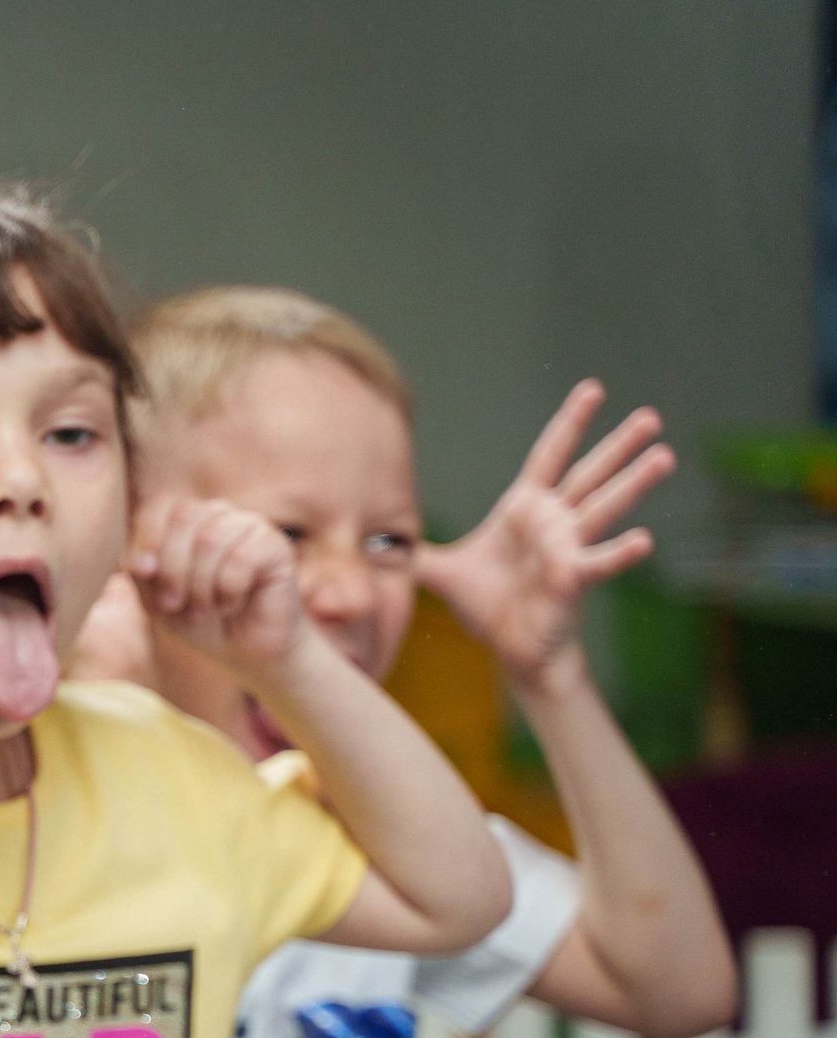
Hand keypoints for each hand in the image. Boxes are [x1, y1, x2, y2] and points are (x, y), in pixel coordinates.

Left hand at [129, 498, 303, 672]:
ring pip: (210, 540)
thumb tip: (139, 562)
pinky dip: (228, 592)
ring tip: (203, 612)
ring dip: (198, 587)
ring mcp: (248, 526)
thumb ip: (143, 576)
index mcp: (186, 520)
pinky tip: (231, 605)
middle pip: (183, 519)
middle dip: (171, 570)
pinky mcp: (275, 546)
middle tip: (173, 606)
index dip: (146, 538)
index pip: (160, 505)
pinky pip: (241, 559)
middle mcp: (218, 514)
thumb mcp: (158, 602)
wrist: (245, 650)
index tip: (142, 574)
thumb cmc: (200, 622)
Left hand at [416, 380, 674, 691]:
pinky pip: (598, 562)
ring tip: (664, 456)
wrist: (510, 648)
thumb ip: (413, 549)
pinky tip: (643, 540)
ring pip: (604, 508)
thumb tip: (373, 537)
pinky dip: (619, 553)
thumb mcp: (441, 571)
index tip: (593, 389)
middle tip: (650, 416)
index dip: (569, 424)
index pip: (550, 456)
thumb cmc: (488, 605)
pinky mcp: (572, 579)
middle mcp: (553, 522)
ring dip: (633, 483)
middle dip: (618, 445)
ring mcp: (568, 548)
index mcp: (525, 509)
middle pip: (589, 473)